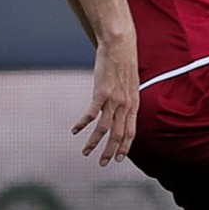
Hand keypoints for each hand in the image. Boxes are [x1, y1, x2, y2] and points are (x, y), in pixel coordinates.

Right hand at [73, 34, 138, 165]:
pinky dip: (82, 124)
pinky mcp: (101, 92)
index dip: (125, 146)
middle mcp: (126, 104)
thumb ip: (127, 99)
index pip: (131, 131)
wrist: (120, 45)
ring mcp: (114, 99)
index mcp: (134, 103)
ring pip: (104, 128)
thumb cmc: (124, 63)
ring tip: (85, 152)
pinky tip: (75, 130)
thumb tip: (123, 109)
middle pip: (118, 134)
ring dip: (94, 143)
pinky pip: (91, 114)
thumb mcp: (131, 84)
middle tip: (103, 164)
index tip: (120, 159)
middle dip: (110, 152)